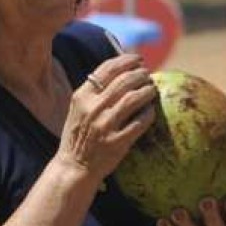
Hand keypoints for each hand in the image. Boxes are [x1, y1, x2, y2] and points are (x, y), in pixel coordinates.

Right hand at [58, 54, 157, 183]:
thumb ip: (94, 91)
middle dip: (140, 74)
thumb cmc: (78, 135)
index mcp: (82, 96)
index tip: (138, 59)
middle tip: (147, 74)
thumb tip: (121, 71)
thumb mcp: (78, 108)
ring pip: (133, 98)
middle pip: (123, 81)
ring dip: (147, 90)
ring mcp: (105, 125)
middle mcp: (93, 108)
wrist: (73, 167)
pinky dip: (148, 113)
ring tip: (151, 88)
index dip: (126, 60)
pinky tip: (150, 110)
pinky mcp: (118, 142)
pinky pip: (140, 122)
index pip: (107, 69)